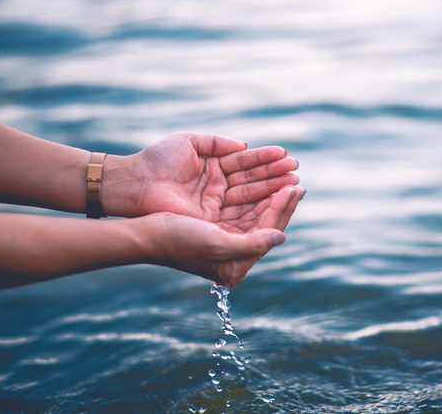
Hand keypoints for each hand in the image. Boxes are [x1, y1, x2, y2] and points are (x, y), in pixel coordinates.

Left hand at [102, 132, 299, 220]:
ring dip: (272, 190)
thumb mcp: (190, 142)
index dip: (265, 160)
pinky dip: (259, 206)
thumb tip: (244, 146)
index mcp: (213, 169)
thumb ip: (218, 143)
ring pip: (250, 197)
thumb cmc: (157, 160)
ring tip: (294, 182)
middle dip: (275, 176)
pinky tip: (277, 198)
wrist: (134, 182)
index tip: (286, 155)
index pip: (245, 164)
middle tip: (296, 170)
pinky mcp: (211, 221)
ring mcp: (215, 206)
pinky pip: (240, 213)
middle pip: (252, 182)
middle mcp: (218, 189)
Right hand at [146, 185, 302, 285]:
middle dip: (281, 201)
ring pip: (257, 213)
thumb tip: (281, 237)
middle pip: (266, 223)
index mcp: (237, 265)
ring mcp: (227, 239)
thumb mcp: (217, 244)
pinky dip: (255, 194)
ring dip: (271, 194)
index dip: (282, 209)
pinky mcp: (218, 226)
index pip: (268, 232)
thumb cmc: (178, 241)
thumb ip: (252, 244)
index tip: (294, 188)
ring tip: (286, 176)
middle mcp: (235, 254)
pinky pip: (243, 208)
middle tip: (296, 179)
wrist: (145, 235)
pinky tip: (265, 181)